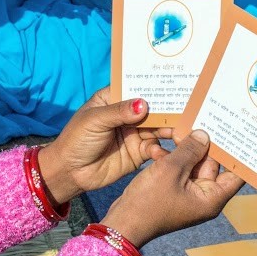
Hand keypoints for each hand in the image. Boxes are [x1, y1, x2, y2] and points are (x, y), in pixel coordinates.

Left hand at [37, 90, 172, 204]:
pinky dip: (161, 149)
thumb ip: (119, 112)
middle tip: (186, 110)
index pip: (137, 88)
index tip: (174, 82)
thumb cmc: (76, 140)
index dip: (154, 86)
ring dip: (168, 129)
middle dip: (167, 109)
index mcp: (113, 99)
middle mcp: (127, 114)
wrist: (70, 172)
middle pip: (152, 109)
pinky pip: (154, 148)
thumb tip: (144, 104)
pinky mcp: (138, 153)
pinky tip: (162, 152)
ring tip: (180, 131)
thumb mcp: (94, 121)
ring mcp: (134, 133)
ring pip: (157, 128)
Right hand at [99, 131, 244, 247]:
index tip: (240, 134)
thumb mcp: (171, 169)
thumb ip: (190, 150)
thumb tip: (204, 135)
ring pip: (192, 164)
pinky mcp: (173, 190)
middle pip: (212, 164)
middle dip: (203, 144)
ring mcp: (188, 194)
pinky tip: (155, 149)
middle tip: (200, 121)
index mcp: (212, 198)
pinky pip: (178, 170)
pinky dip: (170, 159)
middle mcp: (204, 197)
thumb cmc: (149, 201)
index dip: (238, 154)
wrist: (123, 222)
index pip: (236, 174)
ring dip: (182, 150)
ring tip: (173, 134)